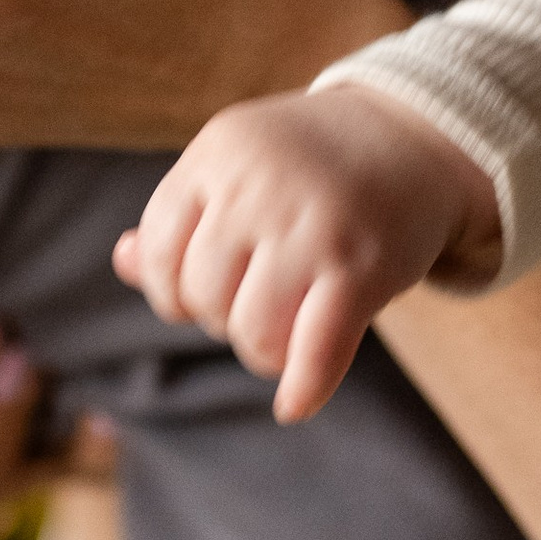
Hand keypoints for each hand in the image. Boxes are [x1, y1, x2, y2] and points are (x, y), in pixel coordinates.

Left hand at [116, 88, 500, 422]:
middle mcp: (260, 186)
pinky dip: (303, 388)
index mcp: (218, 152)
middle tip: (261, 301)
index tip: (204, 291)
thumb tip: (124, 264)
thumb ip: (180, 215)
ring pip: (252, 332)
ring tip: (285, 334)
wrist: (416, 135)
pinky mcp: (361, 268)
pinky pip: (315, 352)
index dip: (172, 288)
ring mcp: (311, 227)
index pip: (158, 251)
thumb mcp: (238, 166)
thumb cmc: (312, 163)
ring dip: (263, 352)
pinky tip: (295, 405)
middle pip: (203, 297)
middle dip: (223, 317)